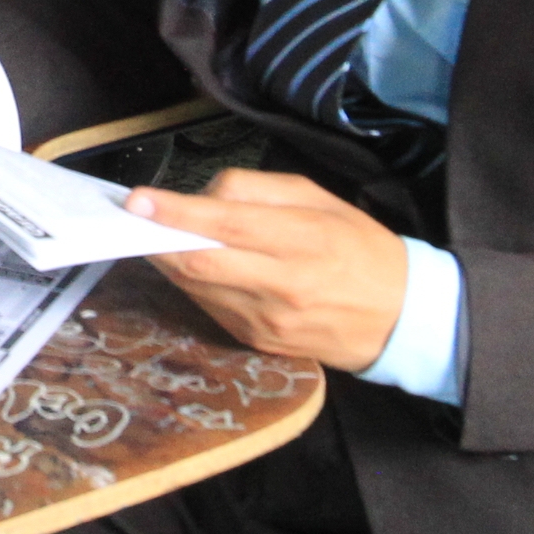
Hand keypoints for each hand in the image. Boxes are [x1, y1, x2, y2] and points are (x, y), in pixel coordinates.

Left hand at [121, 168, 409, 370]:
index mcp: (302, 240)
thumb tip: (205, 196)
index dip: (176, 213)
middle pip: (199, 264)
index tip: (138, 199)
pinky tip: (196, 266)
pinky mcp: (258, 342)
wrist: (399, 317)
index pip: (225, 226)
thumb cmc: (359, 247)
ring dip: (170, 262)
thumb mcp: (318, 199)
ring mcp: (266, 321)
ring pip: (197, 288)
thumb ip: (258, 191)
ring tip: (158, 236)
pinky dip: (195, 284)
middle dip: (156, 240)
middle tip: (133, 220)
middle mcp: (281, 286)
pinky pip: (211, 307)